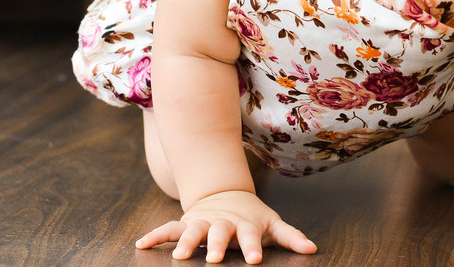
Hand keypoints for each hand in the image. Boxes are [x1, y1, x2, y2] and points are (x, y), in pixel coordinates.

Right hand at [135, 190, 315, 263]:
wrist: (226, 194)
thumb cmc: (252, 217)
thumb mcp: (272, 224)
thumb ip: (290, 236)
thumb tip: (313, 249)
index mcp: (244, 225)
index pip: (249, 237)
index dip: (252, 247)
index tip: (255, 260)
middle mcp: (221, 223)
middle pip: (218, 233)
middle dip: (217, 246)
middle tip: (215, 260)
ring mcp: (202, 222)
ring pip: (192, 231)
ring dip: (186, 243)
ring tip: (179, 257)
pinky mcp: (186, 224)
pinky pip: (168, 229)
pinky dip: (155, 236)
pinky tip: (141, 245)